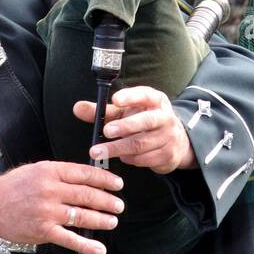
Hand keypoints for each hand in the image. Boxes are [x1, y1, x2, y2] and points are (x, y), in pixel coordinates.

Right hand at [0, 161, 124, 253]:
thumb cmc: (13, 187)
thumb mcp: (37, 170)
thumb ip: (60, 174)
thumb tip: (87, 178)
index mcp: (50, 171)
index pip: (85, 173)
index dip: (105, 179)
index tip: (117, 184)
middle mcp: (50, 190)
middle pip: (87, 195)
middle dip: (107, 201)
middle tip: (119, 205)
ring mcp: (47, 212)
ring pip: (82, 216)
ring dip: (101, 220)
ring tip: (112, 221)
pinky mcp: (43, 231)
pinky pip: (70, 239)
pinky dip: (87, 245)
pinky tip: (99, 248)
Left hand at [73, 86, 197, 175]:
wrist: (176, 141)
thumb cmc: (144, 121)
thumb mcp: (126, 113)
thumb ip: (104, 111)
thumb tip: (77, 108)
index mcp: (155, 101)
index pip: (145, 95)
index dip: (131, 97)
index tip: (115, 100)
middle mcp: (165, 117)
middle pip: (146, 121)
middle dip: (126, 126)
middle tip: (107, 131)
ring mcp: (168, 137)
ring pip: (142, 143)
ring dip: (119, 148)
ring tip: (100, 151)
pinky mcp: (168, 155)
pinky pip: (145, 159)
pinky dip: (130, 158)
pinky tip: (122, 156)